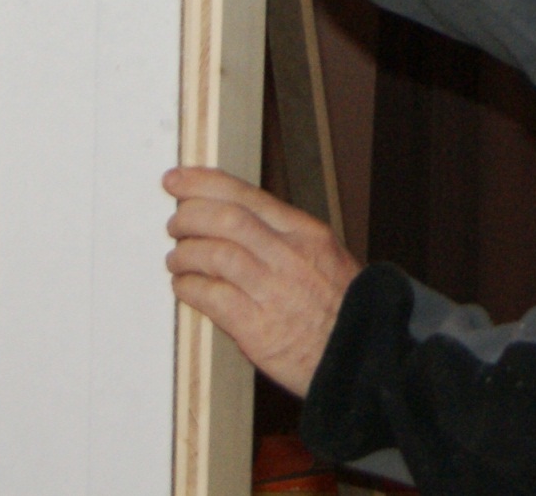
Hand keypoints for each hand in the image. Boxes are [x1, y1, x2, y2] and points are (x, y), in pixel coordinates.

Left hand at [163, 166, 364, 395]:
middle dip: (189, 216)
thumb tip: (233, 219)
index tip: (178, 179)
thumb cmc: (340, 308)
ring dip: (185, 253)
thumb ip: (281, 237)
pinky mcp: (257, 328)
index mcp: (306, 233)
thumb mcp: (323, 255)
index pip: (246, 195)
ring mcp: (273, 291)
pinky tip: (185, 287)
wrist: (361, 355)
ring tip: (177, 259)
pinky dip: (189, 287)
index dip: (204, 184)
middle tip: (175, 224)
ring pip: (215, 254)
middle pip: (226, 219)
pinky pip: (212, 297)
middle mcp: (289, 256)